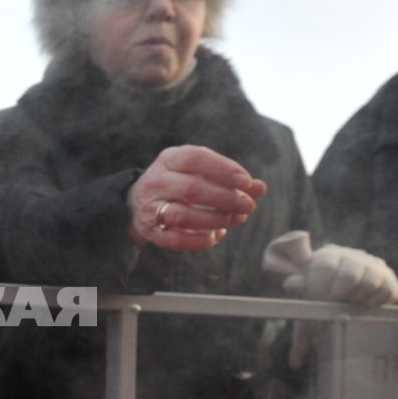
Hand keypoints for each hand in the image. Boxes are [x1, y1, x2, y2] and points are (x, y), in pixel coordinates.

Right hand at [126, 145, 265, 251]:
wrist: (137, 204)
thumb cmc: (179, 184)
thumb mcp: (199, 173)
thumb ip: (230, 180)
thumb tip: (260, 188)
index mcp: (169, 160)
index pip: (195, 158)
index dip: (223, 169)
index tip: (246, 182)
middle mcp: (156, 181)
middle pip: (192, 189)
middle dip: (225, 198)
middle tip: (248, 205)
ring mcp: (150, 207)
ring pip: (183, 215)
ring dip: (215, 219)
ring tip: (235, 220)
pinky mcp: (151, 231)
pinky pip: (175, 239)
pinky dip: (199, 240)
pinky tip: (217, 235)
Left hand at [262, 230, 397, 305]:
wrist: (349, 294)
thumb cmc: (320, 293)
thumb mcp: (305, 290)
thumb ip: (297, 286)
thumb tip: (292, 283)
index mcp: (327, 255)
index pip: (324, 266)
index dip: (319, 287)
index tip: (317, 301)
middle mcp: (351, 256)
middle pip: (348, 275)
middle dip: (338, 296)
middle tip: (332, 307)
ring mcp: (372, 265)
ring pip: (368, 283)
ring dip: (355, 300)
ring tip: (346, 305)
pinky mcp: (388, 279)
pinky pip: (385, 291)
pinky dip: (373, 302)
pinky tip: (362, 304)